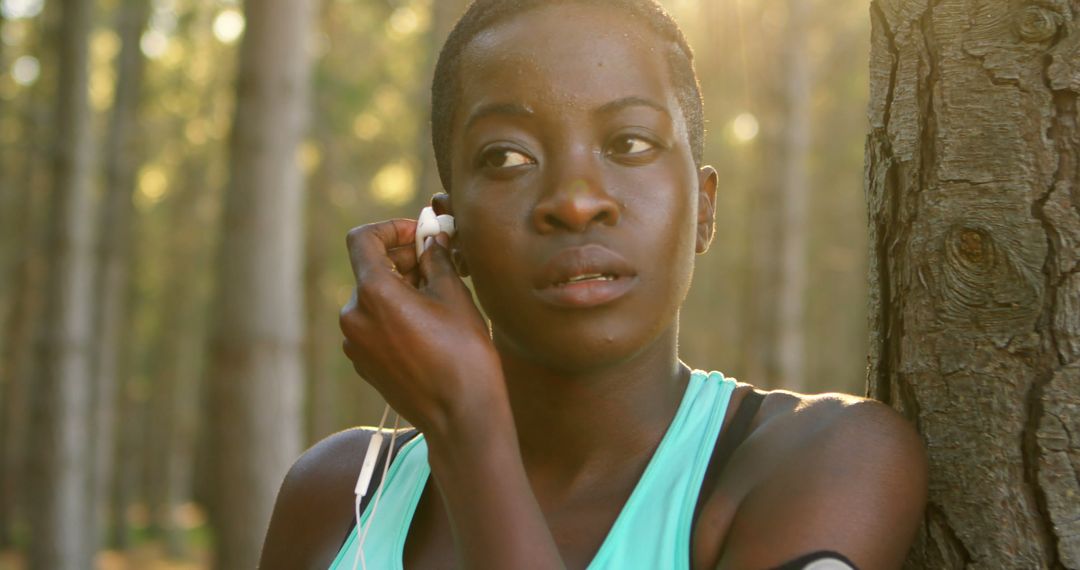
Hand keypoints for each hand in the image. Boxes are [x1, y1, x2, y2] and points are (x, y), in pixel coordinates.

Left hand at [339, 219, 505, 436]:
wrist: (460, 417)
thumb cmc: (464, 355)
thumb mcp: (455, 297)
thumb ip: (437, 261)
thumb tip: (432, 241)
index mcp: (374, 293)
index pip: (362, 239)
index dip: (391, 228)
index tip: (419, 235)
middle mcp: (354, 316)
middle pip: (370, 268)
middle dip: (403, 259)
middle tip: (440, 262)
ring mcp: (355, 342)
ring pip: (373, 297)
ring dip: (401, 287)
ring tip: (439, 297)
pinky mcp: (363, 363)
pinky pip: (373, 324)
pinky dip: (395, 314)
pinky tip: (428, 325)